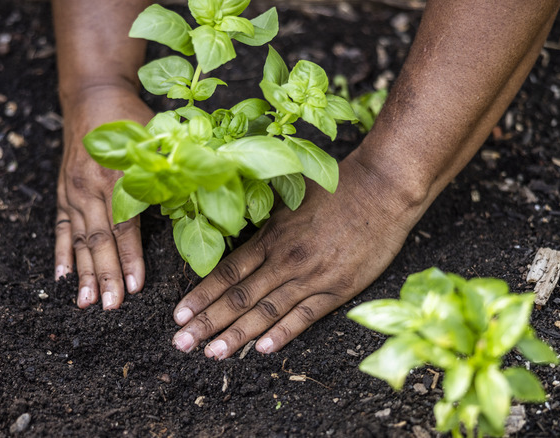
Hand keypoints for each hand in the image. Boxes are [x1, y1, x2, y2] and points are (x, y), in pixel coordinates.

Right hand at [55, 86, 153, 308]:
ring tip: (86, 302)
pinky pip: (61, 228)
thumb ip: (171, 172)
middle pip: (98, 239)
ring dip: (83, 272)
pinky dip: (60, 253)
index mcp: (118, 175)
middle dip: (105, 276)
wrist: (92, 95)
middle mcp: (90, 186)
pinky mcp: (63, 192)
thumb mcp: (157, 138)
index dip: (130, 257)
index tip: (136, 287)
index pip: (125, 226)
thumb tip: (195, 203)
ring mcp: (73, 190)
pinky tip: (60, 278)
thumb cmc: (132, 118)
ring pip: (79, 239)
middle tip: (110, 307)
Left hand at [170, 154, 429, 358]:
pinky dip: (283, 333)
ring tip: (212, 353)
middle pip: (238, 297)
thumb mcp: (289, 198)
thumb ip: (262, 220)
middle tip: (182, 343)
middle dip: (207, 323)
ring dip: (237, 335)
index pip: (226, 273)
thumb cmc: (335, 189)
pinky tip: (262, 349)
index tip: (178, 315)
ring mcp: (311, 277)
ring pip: (266, 312)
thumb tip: (233, 226)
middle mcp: (285, 260)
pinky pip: (305, 317)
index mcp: (270, 237)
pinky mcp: (337, 289)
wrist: (381, 190)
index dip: (201, 296)